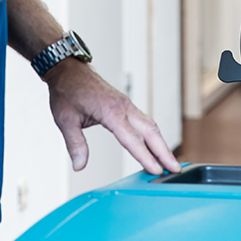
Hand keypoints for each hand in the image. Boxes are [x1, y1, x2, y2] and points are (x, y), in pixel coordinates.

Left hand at [44, 57, 180, 174]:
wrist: (68, 70)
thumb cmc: (67, 91)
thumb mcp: (65, 119)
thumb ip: (75, 144)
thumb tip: (79, 165)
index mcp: (110, 110)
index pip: (132, 138)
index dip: (145, 156)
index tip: (156, 171)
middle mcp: (123, 107)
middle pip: (150, 131)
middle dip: (164, 152)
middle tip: (175, 169)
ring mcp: (126, 105)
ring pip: (150, 126)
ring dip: (162, 144)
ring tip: (171, 163)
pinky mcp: (126, 106)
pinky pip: (144, 122)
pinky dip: (153, 136)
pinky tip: (156, 147)